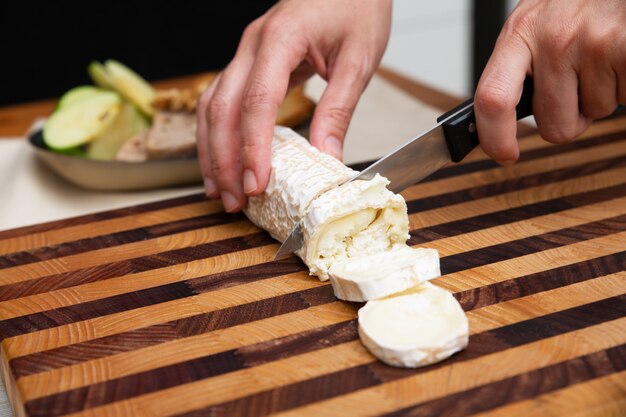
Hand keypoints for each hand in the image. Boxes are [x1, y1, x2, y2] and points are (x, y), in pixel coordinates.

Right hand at [196, 0, 391, 211]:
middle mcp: (253, 44)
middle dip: (224, 159)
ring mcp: (246, 52)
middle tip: (234, 200)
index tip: (257, 184)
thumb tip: (325, 157)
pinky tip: (222, 159)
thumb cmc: (357, 7)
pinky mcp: (249, 61)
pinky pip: (221, 99)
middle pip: (222, 107)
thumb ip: (338, 109)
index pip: (257, 100)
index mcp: (281, 37)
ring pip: (211, 105)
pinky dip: (218, 133)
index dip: (253, 147)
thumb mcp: (359, 59)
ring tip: (220, 190)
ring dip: (212, 151)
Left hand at [474, 0, 625, 165]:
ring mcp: (594, 44)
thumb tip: (493, 121)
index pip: (493, 99)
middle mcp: (554, 39)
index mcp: (520, 34)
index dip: (495, 137)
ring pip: (595, 113)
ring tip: (602, 57)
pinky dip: (624, 86)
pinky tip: (619, 57)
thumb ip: (515, 69)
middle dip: (569, 117)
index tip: (503, 154)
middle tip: (578, 82)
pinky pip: (624, 99)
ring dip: (601, 94)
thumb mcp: (534, 24)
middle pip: (554, 126)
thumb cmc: (576, 2)